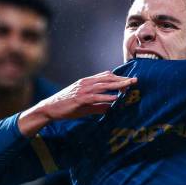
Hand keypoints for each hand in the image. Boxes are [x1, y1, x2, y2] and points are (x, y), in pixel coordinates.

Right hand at [19, 71, 136, 135]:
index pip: (105, 76)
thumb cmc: (67, 107)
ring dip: (118, 85)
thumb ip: (97, 105)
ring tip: (129, 86)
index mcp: (87, 82)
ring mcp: (83, 90)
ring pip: (104, 85)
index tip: (128, 80)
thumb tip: (109, 108)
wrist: (50, 108)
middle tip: (135, 80)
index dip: (118, 77)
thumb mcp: (84, 105)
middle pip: (107, 78)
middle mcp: (86, 83)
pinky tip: (116, 97)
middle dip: (122, 79)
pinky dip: (107, 96)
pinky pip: (96, 96)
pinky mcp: (80, 98)